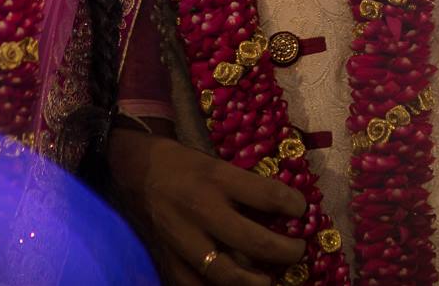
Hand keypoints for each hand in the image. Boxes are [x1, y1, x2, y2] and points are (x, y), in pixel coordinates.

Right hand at [105, 128, 306, 285]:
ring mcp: (184, 238)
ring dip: (255, 281)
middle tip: (297, 251)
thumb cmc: (185, 166)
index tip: (301, 210)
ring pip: (226, 272)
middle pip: (253, 240)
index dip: (293, 205)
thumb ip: (246, 189)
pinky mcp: (169, 258)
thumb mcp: (218, 165)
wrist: (137, 171)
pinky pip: (195, 285)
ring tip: (268, 279)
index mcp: (216, 178)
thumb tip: (284, 211)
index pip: (266, 195)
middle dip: (284, 250)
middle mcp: (202, 209)